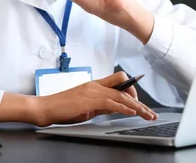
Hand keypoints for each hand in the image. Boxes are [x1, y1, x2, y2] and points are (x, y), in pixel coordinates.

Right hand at [34, 71, 157, 126]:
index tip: (139, 102)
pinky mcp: (89, 100)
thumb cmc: (62, 108)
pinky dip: (124, 108)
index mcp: (94, 85)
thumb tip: (116, 108)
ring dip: (137, 106)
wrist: (45, 108)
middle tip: (149, 112)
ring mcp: (93, 91)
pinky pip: (112, 102)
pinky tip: (132, 113)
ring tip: (146, 115)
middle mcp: (95, 85)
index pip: (118, 81)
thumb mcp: (86, 107)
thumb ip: (101, 106)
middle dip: (139, 101)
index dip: (131, 90)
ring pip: (121, 95)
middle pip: (124, 87)